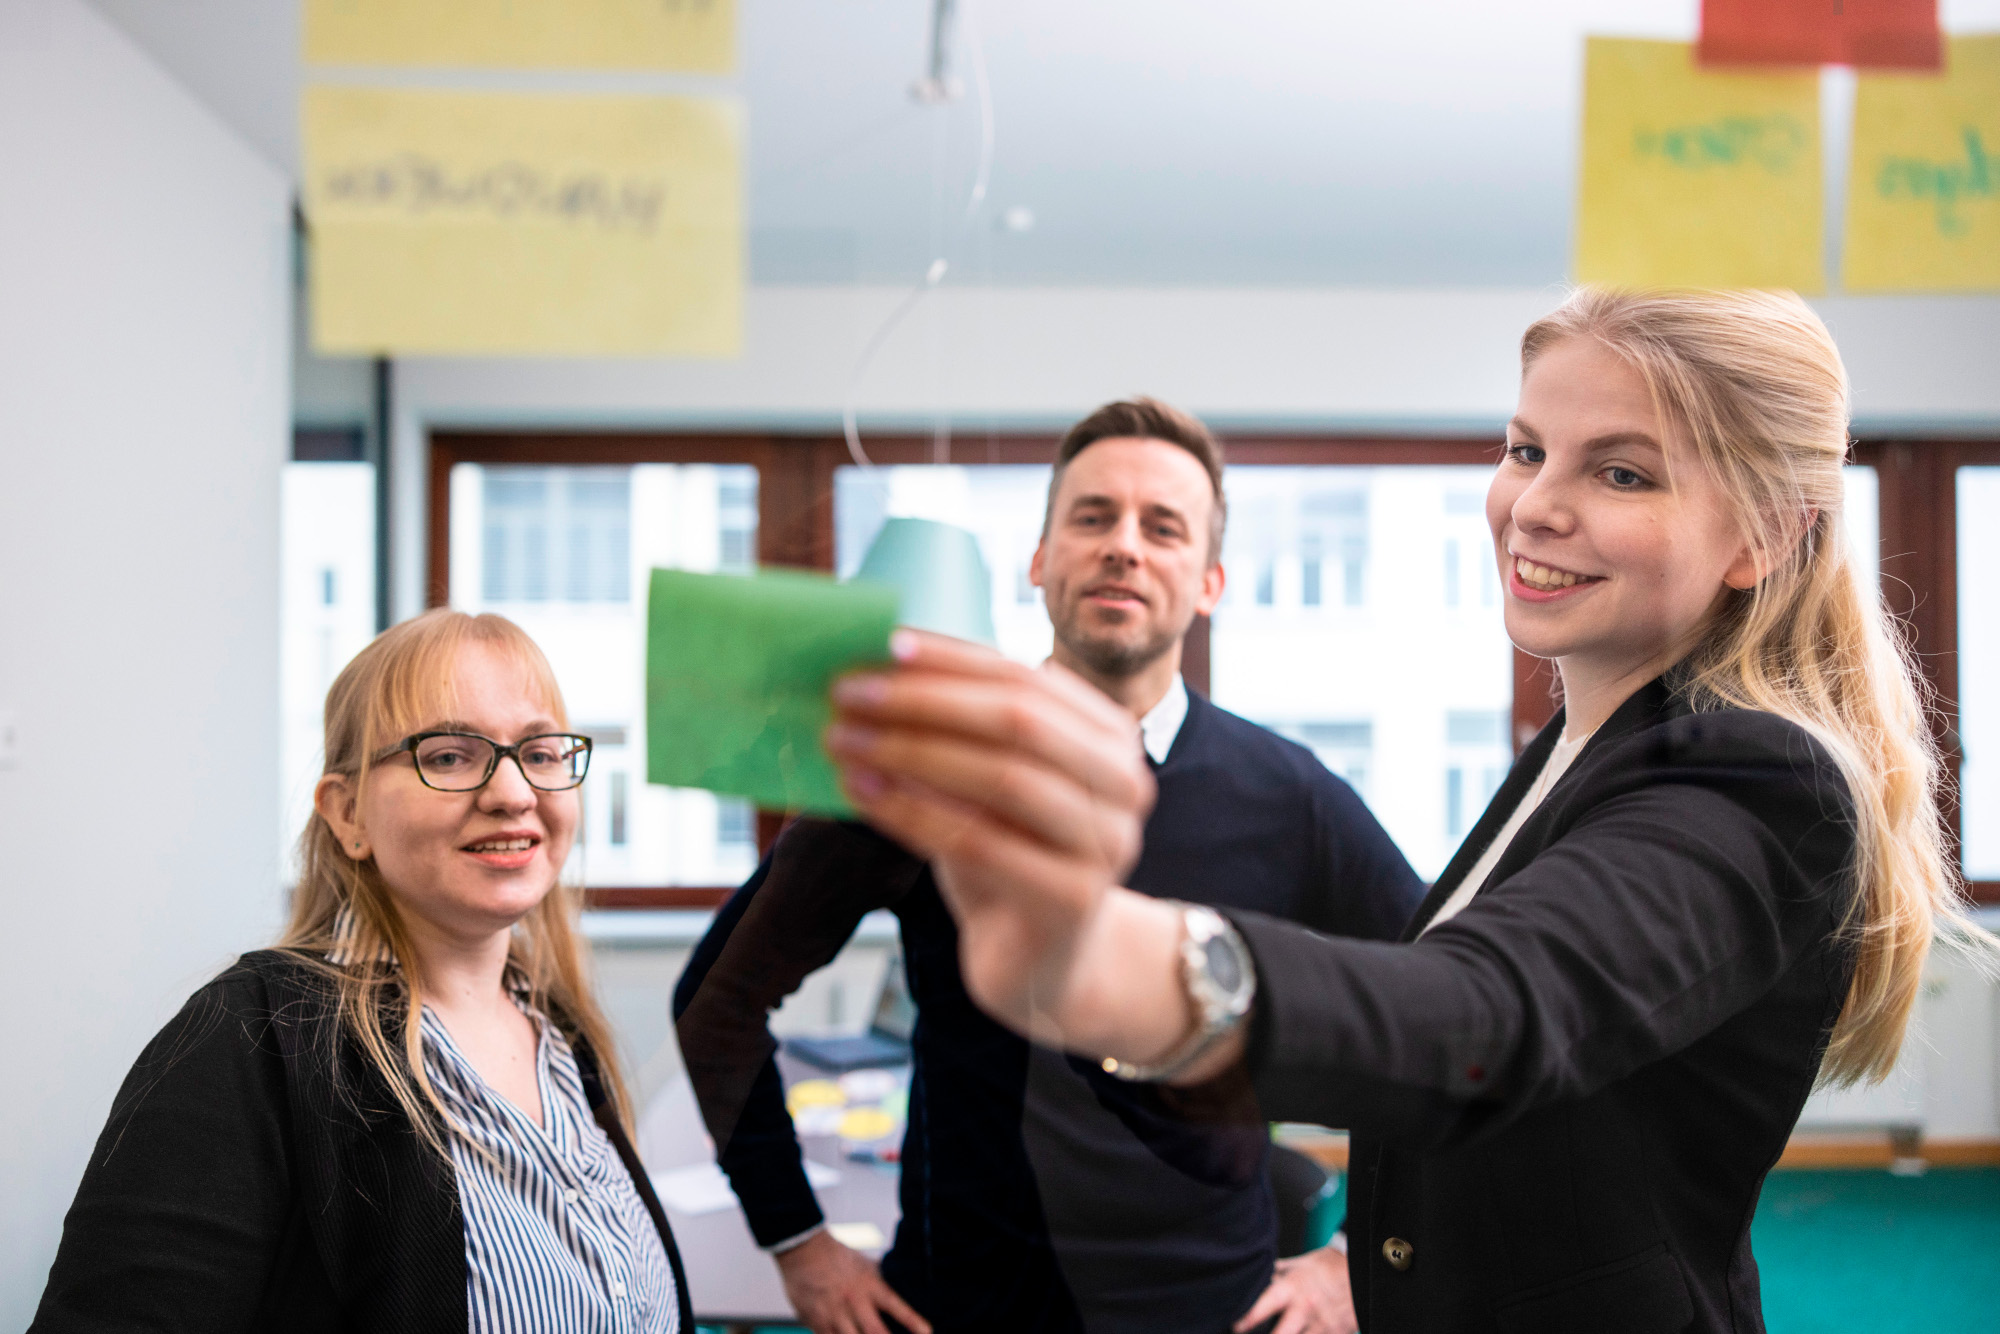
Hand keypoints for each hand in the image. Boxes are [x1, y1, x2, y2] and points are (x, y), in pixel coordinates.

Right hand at [775, 1229, 930, 1333]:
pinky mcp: (817, 1322)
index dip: (913, 1321)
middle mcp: (855, 1301)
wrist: (803, 1250)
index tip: (927, 1333)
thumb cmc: (836, 1256)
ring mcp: (836, 1314)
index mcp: (870, 1285)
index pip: (897, 1306)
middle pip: (876, 1332)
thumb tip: (900, 1282)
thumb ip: (880, 1279)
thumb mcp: (865, 1264)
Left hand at [828, 632, 1157, 1043]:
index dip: (951, 659)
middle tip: (849, 694)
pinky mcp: (1073, 899)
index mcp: (1109, 734)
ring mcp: (1106, 843)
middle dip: (925, 701)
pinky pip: (980, 843)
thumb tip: (872, 669)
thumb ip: (957, 728)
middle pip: (1020, 720)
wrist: (1040, 959)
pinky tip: (862, 794)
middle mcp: (1124, 782)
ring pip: (1003, 778)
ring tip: (845, 741)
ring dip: (912, 752)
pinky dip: (912, 813)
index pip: (1025, 676)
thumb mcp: (985, 780)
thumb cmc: (1006, 853)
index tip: (881, 646)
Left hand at [1234, 1244, 1356, 1333]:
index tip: (1236, 1327)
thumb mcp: (1301, 1264)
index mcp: (1293, 1287)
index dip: (1247, 1318)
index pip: (1265, 1305)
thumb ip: (1279, 1273)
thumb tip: (1258, 1276)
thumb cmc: (1329, 1266)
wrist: (1362, 1271)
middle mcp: (1306, 1308)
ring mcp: (1322, 1324)